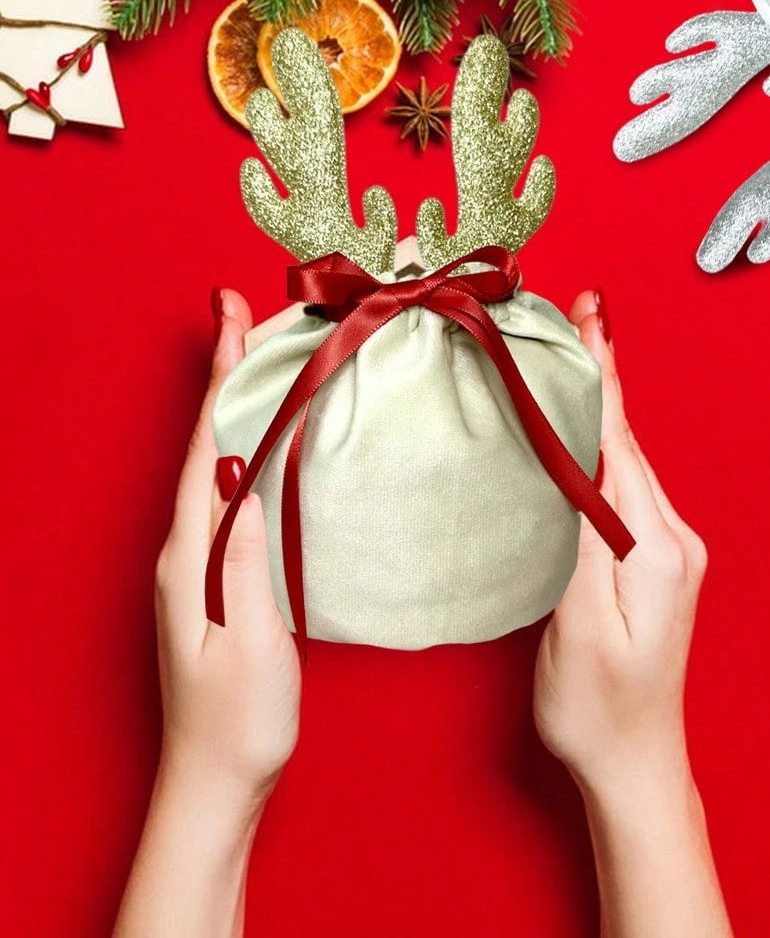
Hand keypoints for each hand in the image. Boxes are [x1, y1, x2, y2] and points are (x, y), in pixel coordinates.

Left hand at [155, 288, 299, 801]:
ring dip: (233, 402)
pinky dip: (243, 447)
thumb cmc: (239, 725)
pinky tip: (261, 436)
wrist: (214, 785)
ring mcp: (194, 564)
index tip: (235, 322)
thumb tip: (248, 483)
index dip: (223, 383)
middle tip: (243, 312)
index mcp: (188, 560)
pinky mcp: (214, 577)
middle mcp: (182, 552)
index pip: (208, 452)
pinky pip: (227, 492)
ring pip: (216, 463)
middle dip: (224, 374)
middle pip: (206, 444)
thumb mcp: (248, 647)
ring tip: (254, 353)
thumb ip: (243, 564)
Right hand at [535, 292, 730, 937]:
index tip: (589, 317)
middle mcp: (675, 537)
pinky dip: (602, 445)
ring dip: (600, 405)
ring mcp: (671, 549)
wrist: (637, 764)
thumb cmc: (597, 708)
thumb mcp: (575, 627)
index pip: (618, 440)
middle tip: (579, 312)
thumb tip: (568, 465)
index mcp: (656, 546)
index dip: (598, 375)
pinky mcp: (658, 562)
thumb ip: (577, 540)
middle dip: (600, 373)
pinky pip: (627, 487)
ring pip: (626, 460)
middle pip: (627, 440)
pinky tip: (585, 427)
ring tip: (578, 348)